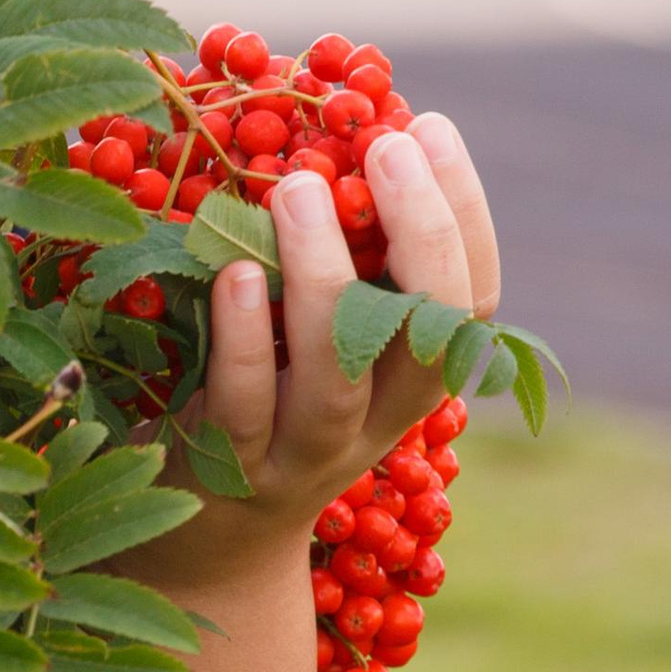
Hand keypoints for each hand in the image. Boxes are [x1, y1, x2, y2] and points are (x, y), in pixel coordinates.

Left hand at [154, 114, 500, 593]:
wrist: (202, 543)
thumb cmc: (257, 403)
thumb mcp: (309, 340)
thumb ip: (333, 265)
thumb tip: (323, 136)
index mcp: (406, 380)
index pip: (468, 301)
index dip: (462, 214)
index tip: (427, 128)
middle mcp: (373, 422)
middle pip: (429, 337)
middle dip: (420, 234)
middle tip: (383, 147)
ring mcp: (302, 454)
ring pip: (336, 372)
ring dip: (324, 273)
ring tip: (300, 186)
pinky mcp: (227, 471)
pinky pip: (244, 402)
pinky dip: (244, 336)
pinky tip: (236, 272)